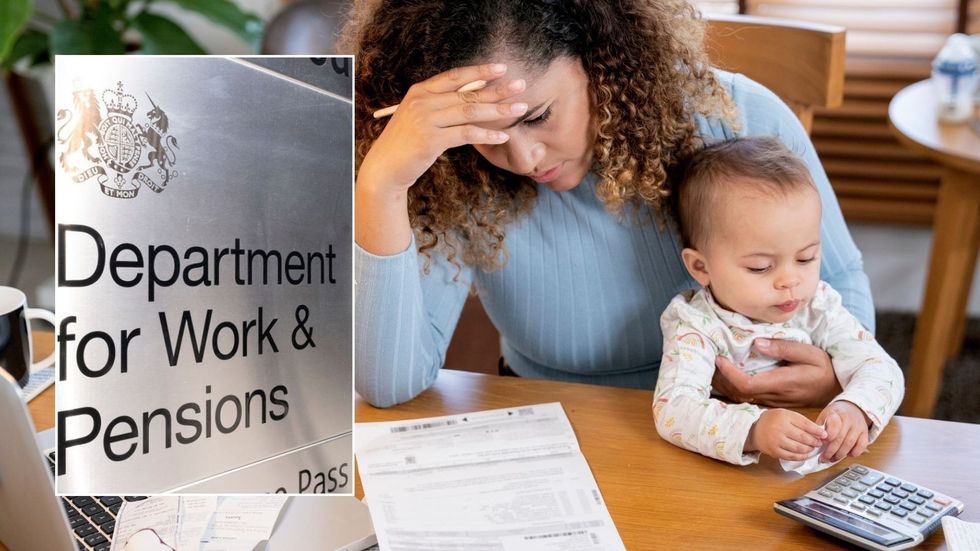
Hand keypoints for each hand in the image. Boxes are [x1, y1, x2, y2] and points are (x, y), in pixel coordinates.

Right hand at [359, 62, 527, 191]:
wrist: (385, 168)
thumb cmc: (406, 143)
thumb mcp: (419, 117)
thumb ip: (440, 105)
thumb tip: (473, 97)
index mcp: (420, 91)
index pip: (455, 76)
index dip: (480, 71)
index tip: (502, 68)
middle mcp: (422, 101)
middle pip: (467, 93)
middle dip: (497, 89)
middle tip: (521, 86)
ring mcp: (426, 119)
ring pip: (470, 111)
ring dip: (498, 110)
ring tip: (519, 108)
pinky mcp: (431, 140)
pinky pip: (466, 134)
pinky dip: (487, 134)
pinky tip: (503, 135)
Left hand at [712, 338, 841, 407]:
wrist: (837, 389)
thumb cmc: (824, 368)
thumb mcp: (810, 353)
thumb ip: (784, 348)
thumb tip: (757, 344)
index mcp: (783, 383)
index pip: (747, 385)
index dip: (729, 374)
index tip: (719, 359)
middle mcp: (775, 397)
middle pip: (739, 394)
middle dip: (721, 379)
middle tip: (709, 360)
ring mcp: (772, 402)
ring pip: (740, 398)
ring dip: (724, 385)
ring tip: (713, 367)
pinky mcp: (772, 403)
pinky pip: (747, 399)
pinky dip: (732, 389)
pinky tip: (725, 377)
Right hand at [745, 408, 827, 460]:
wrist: (754, 430)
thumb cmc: (773, 421)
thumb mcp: (785, 414)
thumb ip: (801, 421)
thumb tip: (819, 431)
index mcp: (784, 416)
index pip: (805, 424)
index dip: (817, 431)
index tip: (824, 434)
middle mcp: (779, 428)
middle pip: (803, 437)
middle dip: (814, 441)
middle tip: (819, 443)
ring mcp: (776, 440)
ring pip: (799, 448)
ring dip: (809, 449)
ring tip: (812, 448)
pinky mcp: (774, 451)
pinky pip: (792, 456)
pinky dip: (801, 456)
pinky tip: (805, 454)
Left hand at [817, 401, 870, 461]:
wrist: (851, 408)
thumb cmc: (835, 415)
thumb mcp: (824, 416)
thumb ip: (819, 428)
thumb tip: (814, 442)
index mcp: (836, 414)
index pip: (834, 424)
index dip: (828, 436)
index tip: (821, 443)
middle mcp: (849, 420)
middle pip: (840, 438)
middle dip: (830, 451)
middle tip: (823, 458)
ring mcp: (858, 427)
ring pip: (850, 444)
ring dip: (839, 455)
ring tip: (831, 459)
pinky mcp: (865, 433)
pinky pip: (861, 446)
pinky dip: (853, 453)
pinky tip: (846, 454)